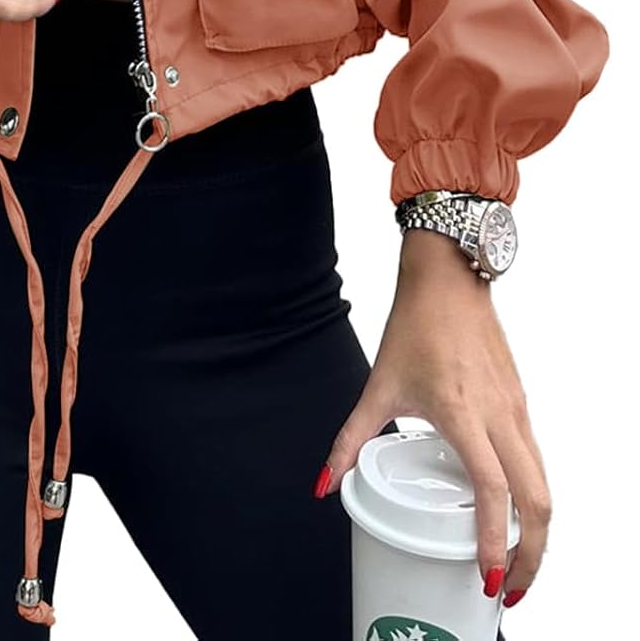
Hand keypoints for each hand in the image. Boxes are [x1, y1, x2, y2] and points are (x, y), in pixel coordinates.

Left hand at [314, 228, 551, 609]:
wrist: (448, 279)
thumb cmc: (415, 327)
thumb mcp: (378, 387)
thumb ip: (349, 440)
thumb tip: (325, 484)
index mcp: (461, 412)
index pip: (491, 488)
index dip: (492, 538)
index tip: (488, 576)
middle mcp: (498, 414)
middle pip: (536, 500)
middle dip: (530, 554)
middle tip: (510, 590)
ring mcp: (517, 409)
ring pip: (545, 484)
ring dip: (537, 532)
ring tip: (516, 567)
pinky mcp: (522, 404)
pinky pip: (539, 462)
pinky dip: (535, 500)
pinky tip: (517, 519)